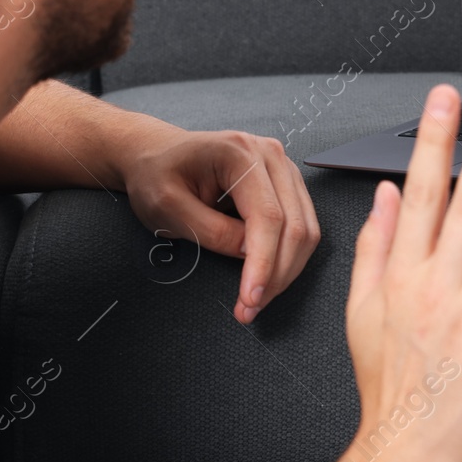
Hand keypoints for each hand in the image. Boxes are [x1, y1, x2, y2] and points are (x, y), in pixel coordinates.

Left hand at [119, 124, 319, 323]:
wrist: (157, 155)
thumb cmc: (157, 176)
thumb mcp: (168, 207)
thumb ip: (211, 230)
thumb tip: (249, 254)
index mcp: (239, 152)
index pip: (267, 216)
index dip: (263, 263)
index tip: (249, 299)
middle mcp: (269, 155)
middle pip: (294, 225)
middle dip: (277, 275)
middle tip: (250, 308)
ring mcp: (282, 168)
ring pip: (305, 229)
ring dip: (286, 270)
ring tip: (256, 298)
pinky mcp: (285, 184)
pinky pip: (301, 225)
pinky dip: (288, 257)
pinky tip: (265, 276)